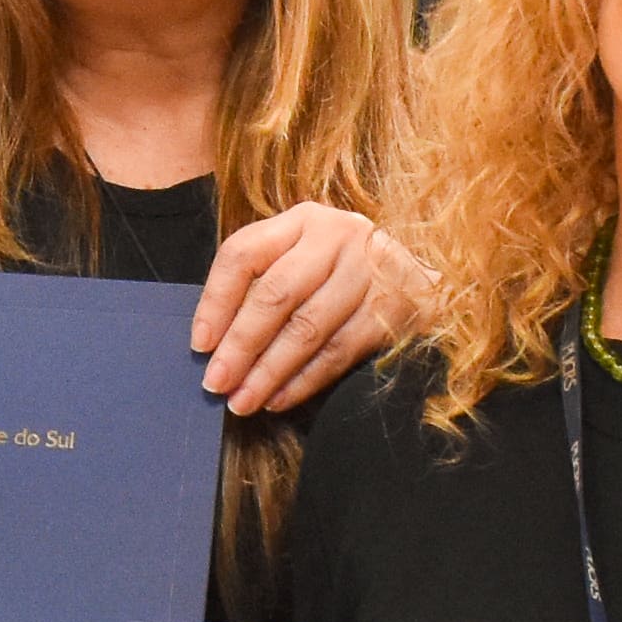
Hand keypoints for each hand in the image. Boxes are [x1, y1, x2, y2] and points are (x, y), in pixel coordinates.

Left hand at [191, 203, 423, 415]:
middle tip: (216, 382)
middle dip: (241, 344)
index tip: (200, 344)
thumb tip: (214, 343)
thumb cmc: (344, 272)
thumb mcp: (304, 258)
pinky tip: (281, 398)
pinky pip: (340, 350)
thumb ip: (263, 284)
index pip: (244, 252)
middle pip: (276, 293)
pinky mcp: (395, 306)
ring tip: (244, 401)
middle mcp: (336, 236)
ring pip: (308, 327)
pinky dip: (306, 379)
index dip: (215, 300)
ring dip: (270, 371)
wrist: (421, 275)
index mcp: (302, 220)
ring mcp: (369, 269)